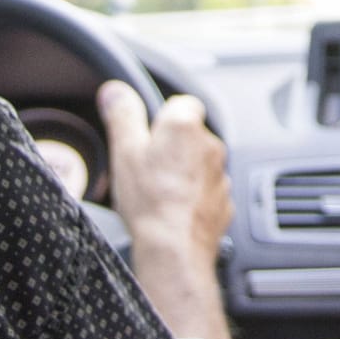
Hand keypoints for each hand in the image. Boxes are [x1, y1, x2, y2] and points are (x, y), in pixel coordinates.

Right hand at [98, 81, 235, 338]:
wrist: (174, 247)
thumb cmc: (149, 199)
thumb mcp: (125, 150)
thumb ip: (122, 115)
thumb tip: (115, 91)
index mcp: (185, 125)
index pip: (181, 103)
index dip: (162, 117)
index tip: (147, 134)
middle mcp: (210, 144)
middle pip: (190, 135)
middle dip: (172, 148)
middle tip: (147, 167)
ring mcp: (221, 174)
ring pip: (199, 164)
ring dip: (183, 172)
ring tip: (158, 192)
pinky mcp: (225, 200)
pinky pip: (206, 190)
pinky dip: (193, 196)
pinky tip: (173, 209)